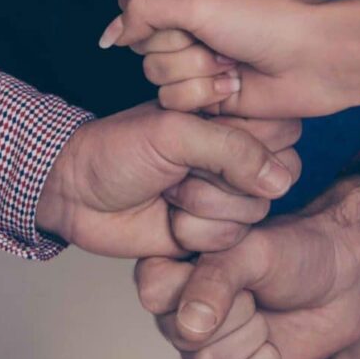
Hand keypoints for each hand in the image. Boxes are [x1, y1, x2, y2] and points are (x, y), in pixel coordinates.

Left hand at [34, 104, 300, 257]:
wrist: (77, 192)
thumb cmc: (119, 149)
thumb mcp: (174, 133)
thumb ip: (231, 148)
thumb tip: (281, 179)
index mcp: (231, 118)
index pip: (281, 130)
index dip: (250, 140)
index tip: (207, 132)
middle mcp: (237, 156)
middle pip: (275, 177)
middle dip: (221, 179)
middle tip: (180, 167)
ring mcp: (226, 196)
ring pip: (253, 212)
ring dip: (203, 206)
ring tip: (169, 190)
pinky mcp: (213, 233)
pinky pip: (231, 240)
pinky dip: (194, 231)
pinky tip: (168, 217)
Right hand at [110, 0, 342, 116]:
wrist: (315, 58)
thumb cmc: (267, 19)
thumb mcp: (200, 0)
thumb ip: (145, 9)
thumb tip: (110, 36)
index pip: (137, 9)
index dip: (154, 18)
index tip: (186, 14)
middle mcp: (189, 29)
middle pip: (143, 48)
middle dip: (179, 48)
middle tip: (217, 41)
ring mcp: (198, 63)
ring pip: (155, 78)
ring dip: (193, 74)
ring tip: (230, 65)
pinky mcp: (208, 98)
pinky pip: (174, 103)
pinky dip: (203, 96)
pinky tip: (234, 86)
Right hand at [131, 175, 359, 358]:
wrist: (341, 281)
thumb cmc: (297, 252)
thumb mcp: (254, 251)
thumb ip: (216, 280)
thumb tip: (190, 325)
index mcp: (175, 267)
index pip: (156, 292)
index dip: (197, 288)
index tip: (233, 268)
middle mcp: (181, 310)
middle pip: (184, 337)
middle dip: (234, 317)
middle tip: (256, 294)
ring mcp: (205, 347)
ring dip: (251, 341)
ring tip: (266, 315)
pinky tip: (275, 346)